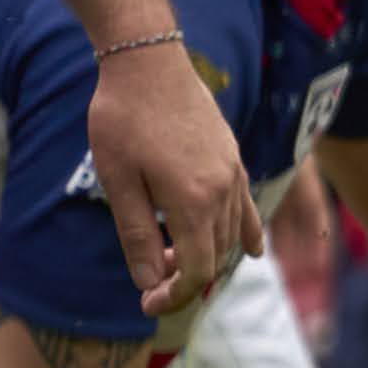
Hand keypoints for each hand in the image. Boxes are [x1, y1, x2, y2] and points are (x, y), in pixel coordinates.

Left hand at [86, 39, 260, 319]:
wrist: (149, 63)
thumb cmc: (123, 120)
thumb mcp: (118, 181)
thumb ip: (136, 235)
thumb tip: (150, 282)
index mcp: (193, 200)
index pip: (196, 268)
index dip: (174, 295)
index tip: (147, 304)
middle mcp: (222, 191)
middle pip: (216, 256)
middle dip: (187, 280)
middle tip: (151, 287)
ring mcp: (234, 174)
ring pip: (232, 236)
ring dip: (208, 258)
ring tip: (174, 261)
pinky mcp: (234, 160)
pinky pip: (247, 209)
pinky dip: (246, 235)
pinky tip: (249, 251)